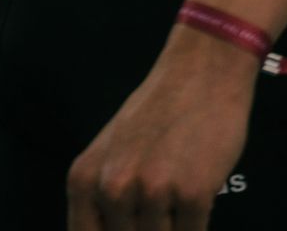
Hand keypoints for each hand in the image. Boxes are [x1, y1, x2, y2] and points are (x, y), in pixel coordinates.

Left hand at [67, 32, 253, 229]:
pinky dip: (197, 226)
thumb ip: (103, 203)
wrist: (201, 71)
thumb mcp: (112, 154)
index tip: (131, 224)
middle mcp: (112, 187)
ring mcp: (152, 190)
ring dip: (172, 226)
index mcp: (85, 180)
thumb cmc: (158, 114)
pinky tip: (198, 195)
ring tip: (177, 192)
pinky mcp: (191, 194)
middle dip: (147, 228)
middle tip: (159, 199)